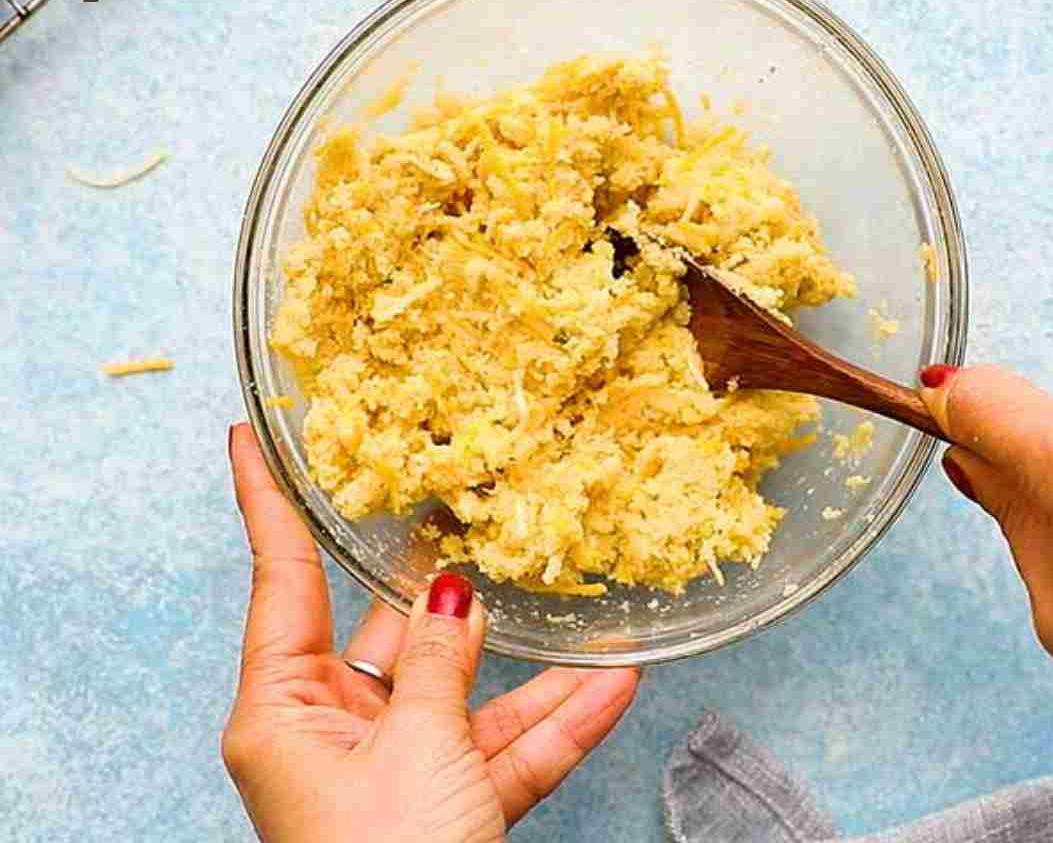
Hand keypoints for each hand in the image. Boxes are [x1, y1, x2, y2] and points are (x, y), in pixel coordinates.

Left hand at [223, 424, 638, 842]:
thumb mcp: (418, 749)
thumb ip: (440, 662)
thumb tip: (451, 595)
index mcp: (283, 713)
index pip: (280, 579)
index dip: (268, 502)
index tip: (251, 437)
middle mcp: (328, 737)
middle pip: (386, 635)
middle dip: (444, 587)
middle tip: (472, 501)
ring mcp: (389, 778)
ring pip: (460, 695)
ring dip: (529, 666)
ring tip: (585, 605)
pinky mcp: (444, 817)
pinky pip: (500, 755)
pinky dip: (553, 724)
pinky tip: (612, 684)